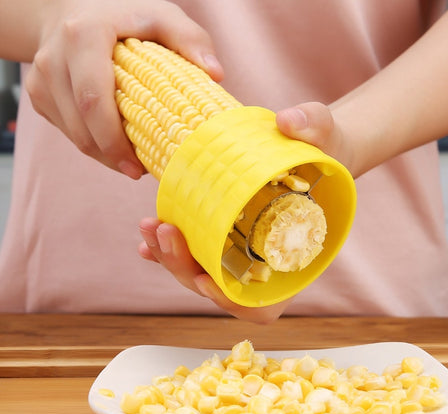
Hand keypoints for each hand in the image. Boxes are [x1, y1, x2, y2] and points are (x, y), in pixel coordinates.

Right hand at [24, 0, 222, 178]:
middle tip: (139, 172)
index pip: (93, 100)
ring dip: (104, 156)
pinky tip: (114, 145)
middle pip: (82, 125)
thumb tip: (216, 75)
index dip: (114, 141)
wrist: (73, 8)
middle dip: (112, 157)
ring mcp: (41, 78)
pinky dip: (93, 145)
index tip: (137, 167)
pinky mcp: (39, 94)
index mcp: (84, 35)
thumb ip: (189, 39)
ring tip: (132, 162)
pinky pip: (68, 132)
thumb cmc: (125, 14)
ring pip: (74, 135)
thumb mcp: (161, 15)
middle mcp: (54, 57)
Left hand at [137, 102, 349, 321]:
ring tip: (151, 227)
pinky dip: (168, 252)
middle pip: (219, 290)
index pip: (262, 306)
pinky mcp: (225, 239)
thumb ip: (314, 126)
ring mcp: (243, 255)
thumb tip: (288, 122)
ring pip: (200, 275)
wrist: (314, 154)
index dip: (232, 302)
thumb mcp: (326, 136)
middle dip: (185, 269)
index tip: (207, 279)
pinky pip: (195, 255)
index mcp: (294, 261)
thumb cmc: (326, 152)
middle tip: (165, 233)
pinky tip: (148, 238)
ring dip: (170, 258)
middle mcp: (265, 267)